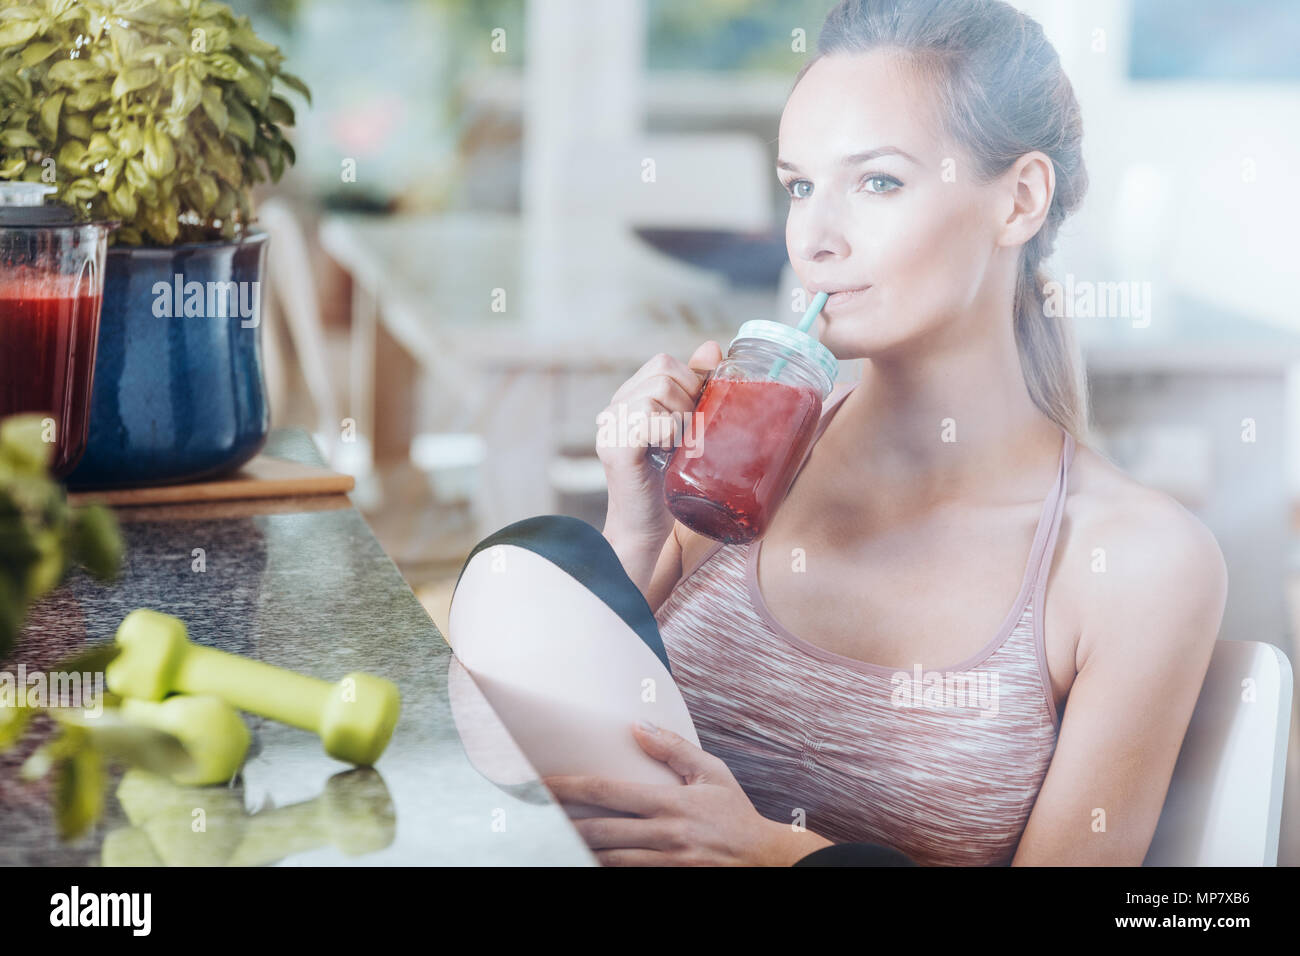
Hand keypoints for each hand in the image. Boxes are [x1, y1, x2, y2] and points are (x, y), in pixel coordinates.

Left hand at [541, 721, 791, 865]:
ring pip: (604, 859)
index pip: (606, 792)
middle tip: (528, 811)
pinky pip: (623, 874)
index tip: (538, 781)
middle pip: (595, 830)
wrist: (764, 860)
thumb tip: (638, 726)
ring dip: (573, 848)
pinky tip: (581, 856)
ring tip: (545, 836)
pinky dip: (601, 866)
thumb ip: (673, 749)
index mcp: (670, 803)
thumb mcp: (712, 773)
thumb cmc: (735, 813)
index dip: (567, 787)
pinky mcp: (667, 878)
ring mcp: (664, 862)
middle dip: (558, 821)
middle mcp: (663, 835)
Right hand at [597, 342, 723, 548]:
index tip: (696, 418)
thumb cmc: (670, 483)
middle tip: (689, 434)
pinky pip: (650, 417)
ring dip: (681, 418)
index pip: (664, 363)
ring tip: (678, 446)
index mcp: (630, 398)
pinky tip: (667, 453)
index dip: (691, 383)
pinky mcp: (615, 447)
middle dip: (689, 399)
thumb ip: (696, 389)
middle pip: (663, 370)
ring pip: (658, 391)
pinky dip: (670, 432)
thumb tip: (711, 346)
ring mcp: (611, 426)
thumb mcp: (689, 428)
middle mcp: (615, 407)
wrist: (647, 530)